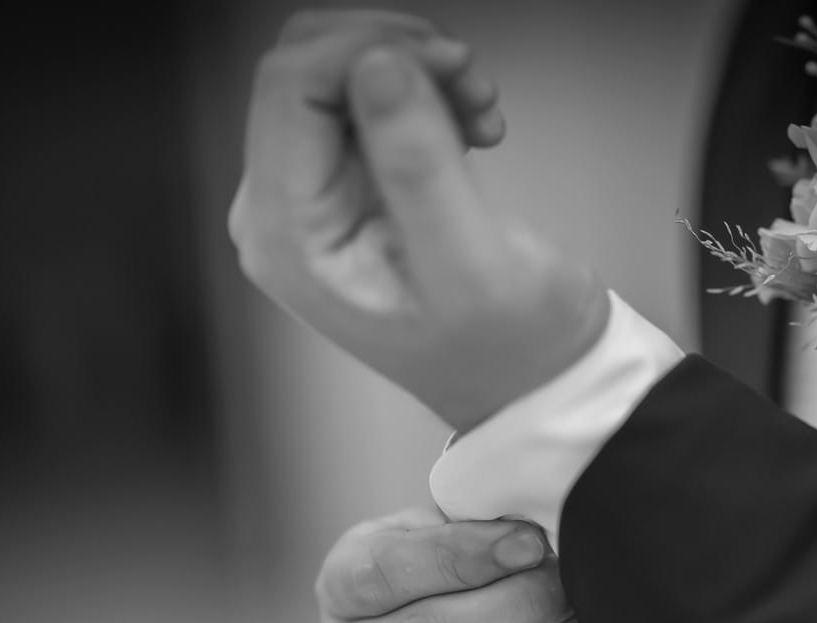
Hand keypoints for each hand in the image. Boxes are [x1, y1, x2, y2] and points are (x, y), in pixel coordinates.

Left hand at [229, 10, 609, 431]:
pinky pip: (369, 97)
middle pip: (306, 68)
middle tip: (465, 80)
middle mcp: (284, 212)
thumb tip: (377, 67)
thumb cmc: (506, 350)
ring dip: (416, 68)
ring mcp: (314, 195)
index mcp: (289, 237)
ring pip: (340, 72)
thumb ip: (418, 164)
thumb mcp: (472, 263)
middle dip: (393, 52)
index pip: (291, 88)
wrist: (532, 380)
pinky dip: (425, 89)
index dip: (367, 49)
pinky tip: (469, 124)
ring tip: (477, 109)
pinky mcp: (352, 182)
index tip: (443, 62)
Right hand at [315, 508, 641, 622]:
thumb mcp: (456, 531)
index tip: (530, 542)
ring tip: (580, 616)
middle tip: (566, 581)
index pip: (381, 573)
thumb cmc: (468, 579)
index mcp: (342, 589)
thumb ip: (476, 520)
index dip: (461, 556)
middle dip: (517, 604)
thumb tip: (528, 531)